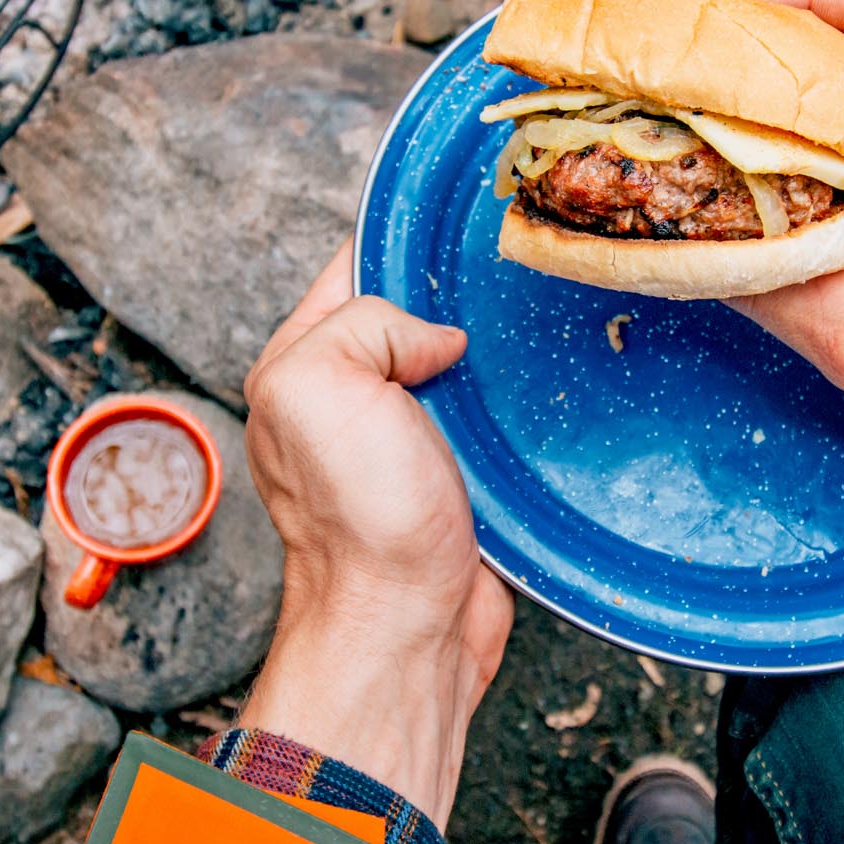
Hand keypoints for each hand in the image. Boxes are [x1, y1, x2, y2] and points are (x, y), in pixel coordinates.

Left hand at [239, 241, 513, 826]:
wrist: (409, 625)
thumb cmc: (358, 520)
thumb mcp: (320, 385)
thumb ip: (362, 323)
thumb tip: (436, 337)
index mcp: (304, 364)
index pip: (354, 268)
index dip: (403, 239)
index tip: (458, 218)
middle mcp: (350, 397)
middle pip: (413, 311)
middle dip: (455, 295)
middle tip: (506, 275)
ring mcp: (407, 436)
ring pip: (459, 362)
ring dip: (493, 352)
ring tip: (531, 326)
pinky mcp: (458, 474)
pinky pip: (490, 416)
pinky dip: (513, 405)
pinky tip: (540, 390)